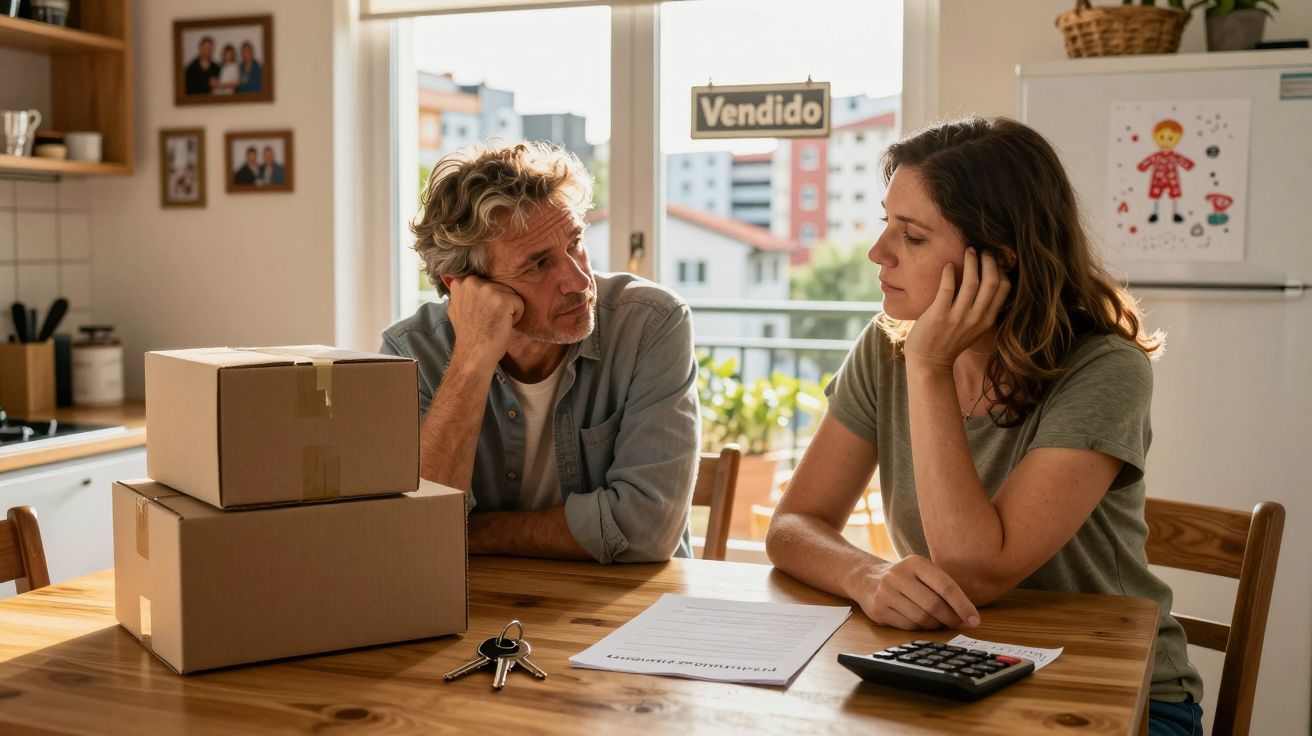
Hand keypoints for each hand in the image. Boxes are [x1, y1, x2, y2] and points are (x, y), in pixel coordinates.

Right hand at [446, 275, 524, 368]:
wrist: (474, 354)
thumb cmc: (469, 335)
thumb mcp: (456, 308)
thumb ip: (463, 293)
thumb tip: (464, 282)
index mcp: (460, 282)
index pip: (486, 282)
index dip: (486, 299)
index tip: (479, 313)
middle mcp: (472, 282)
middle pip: (499, 286)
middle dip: (498, 302)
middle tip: (487, 319)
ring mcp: (487, 289)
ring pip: (510, 294)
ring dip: (507, 309)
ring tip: (494, 322)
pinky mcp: (502, 299)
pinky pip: (519, 303)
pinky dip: (516, 317)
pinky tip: (501, 325)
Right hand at [850, 555, 980, 629]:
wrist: (865, 577)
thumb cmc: (904, 578)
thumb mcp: (921, 572)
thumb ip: (943, 588)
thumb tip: (968, 616)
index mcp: (915, 562)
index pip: (945, 586)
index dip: (963, 606)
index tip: (974, 620)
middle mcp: (898, 575)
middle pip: (934, 605)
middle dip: (950, 619)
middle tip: (958, 624)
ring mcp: (885, 592)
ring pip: (921, 618)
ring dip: (935, 625)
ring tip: (938, 622)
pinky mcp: (878, 609)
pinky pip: (908, 626)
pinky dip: (919, 628)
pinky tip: (920, 622)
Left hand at [904, 248, 1010, 369]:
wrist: (929, 362)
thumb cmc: (949, 342)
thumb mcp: (974, 328)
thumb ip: (981, 309)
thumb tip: (985, 283)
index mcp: (987, 320)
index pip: (1004, 289)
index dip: (1001, 270)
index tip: (994, 259)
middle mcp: (976, 318)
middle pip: (992, 281)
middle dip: (989, 261)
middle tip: (983, 250)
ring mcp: (958, 317)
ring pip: (972, 282)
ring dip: (971, 261)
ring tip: (968, 250)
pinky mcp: (939, 315)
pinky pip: (948, 288)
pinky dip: (950, 273)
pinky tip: (949, 266)